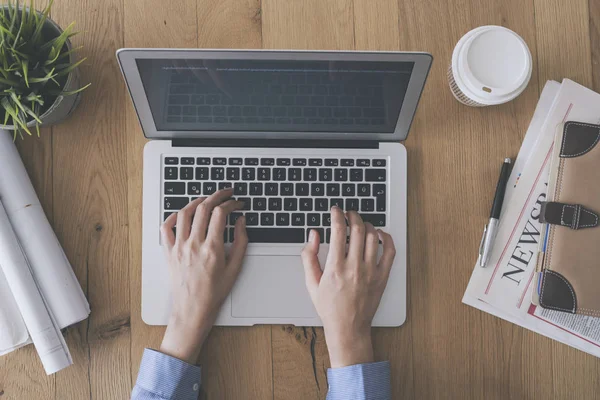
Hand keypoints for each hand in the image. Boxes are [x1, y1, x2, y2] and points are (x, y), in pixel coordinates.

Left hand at [158, 188, 247, 362]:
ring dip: (197, 201)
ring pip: (185, 213)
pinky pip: (166, 228)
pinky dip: (174, 216)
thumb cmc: (214, 292)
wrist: (192, 310)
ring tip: (206, 199)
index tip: (237, 203)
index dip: (231, 203)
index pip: (220, 214)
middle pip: (203, 208)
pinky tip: (183, 214)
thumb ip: (241, 241)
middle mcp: (194, 244)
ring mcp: (179, 247)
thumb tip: (241, 221)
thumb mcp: (235, 268)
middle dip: (217, 195)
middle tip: (225, 193)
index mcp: (212, 248)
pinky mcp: (169, 252)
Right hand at [301, 207, 395, 367]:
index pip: (338, 230)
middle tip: (348, 213)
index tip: (335, 210)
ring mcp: (370, 271)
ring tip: (361, 223)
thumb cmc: (330, 307)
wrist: (348, 327)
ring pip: (373, 236)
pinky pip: (390, 251)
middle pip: (357, 229)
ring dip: (367, 224)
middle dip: (352, 215)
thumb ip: (309, 256)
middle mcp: (354, 267)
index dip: (336, 215)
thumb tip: (313, 234)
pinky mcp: (382, 277)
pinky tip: (380, 234)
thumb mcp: (311, 282)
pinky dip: (386, 238)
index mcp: (335, 267)